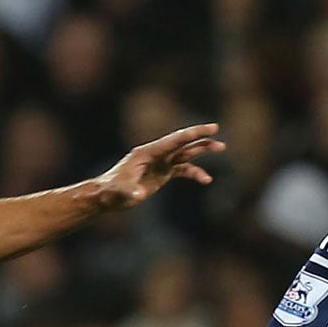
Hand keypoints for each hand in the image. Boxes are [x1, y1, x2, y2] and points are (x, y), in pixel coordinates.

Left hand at [93, 123, 224, 210]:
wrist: (106, 197)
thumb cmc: (109, 193)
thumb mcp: (118, 192)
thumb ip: (128, 191)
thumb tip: (138, 194)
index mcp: (145, 153)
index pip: (171, 141)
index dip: (189, 135)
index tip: (206, 129)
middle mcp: (155, 154)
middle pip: (181, 142)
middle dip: (199, 136)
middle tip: (215, 129)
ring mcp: (160, 163)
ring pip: (185, 153)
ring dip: (202, 150)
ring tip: (221, 147)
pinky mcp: (162, 173)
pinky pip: (183, 169)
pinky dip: (195, 172)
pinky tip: (206, 179)